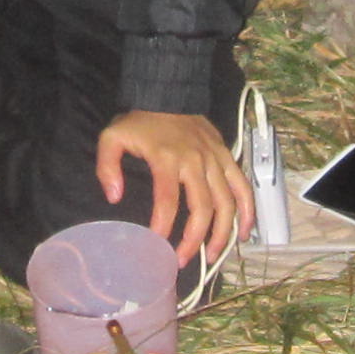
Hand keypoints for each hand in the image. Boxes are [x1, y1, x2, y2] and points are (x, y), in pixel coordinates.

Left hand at [101, 109, 245, 266]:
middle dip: (194, 239)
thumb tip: (114, 197)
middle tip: (182, 261)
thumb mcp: (112, 137)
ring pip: (227, 202)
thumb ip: (107, 167)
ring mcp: (215, 159)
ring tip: (213, 256)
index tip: (156, 244)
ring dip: (222, 232)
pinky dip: (247, 210)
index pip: (168, 198)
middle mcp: (196, 160)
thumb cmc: (140, 121)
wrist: (170, 93)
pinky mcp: (227, 157)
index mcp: (167, 157)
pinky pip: (243, 186)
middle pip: (202, 207)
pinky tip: (243, 233)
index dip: (163, 224)